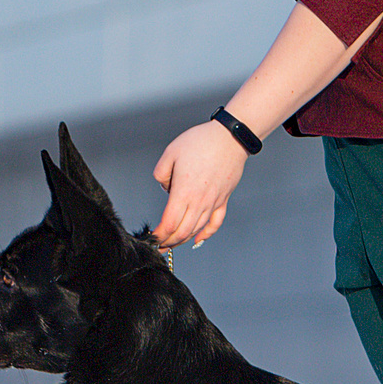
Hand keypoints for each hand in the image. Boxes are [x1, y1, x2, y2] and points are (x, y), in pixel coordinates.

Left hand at [152, 122, 248, 247]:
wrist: (230, 138)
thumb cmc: (202, 142)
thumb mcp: (170, 152)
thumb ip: (161, 172)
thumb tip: (165, 187)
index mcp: (184, 192)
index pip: (169, 223)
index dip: (160, 235)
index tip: (153, 238)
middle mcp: (199, 201)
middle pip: (182, 231)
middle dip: (169, 242)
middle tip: (160, 245)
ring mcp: (213, 202)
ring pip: (197, 230)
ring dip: (183, 240)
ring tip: (173, 243)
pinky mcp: (223, 199)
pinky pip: (215, 223)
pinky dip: (206, 234)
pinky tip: (198, 239)